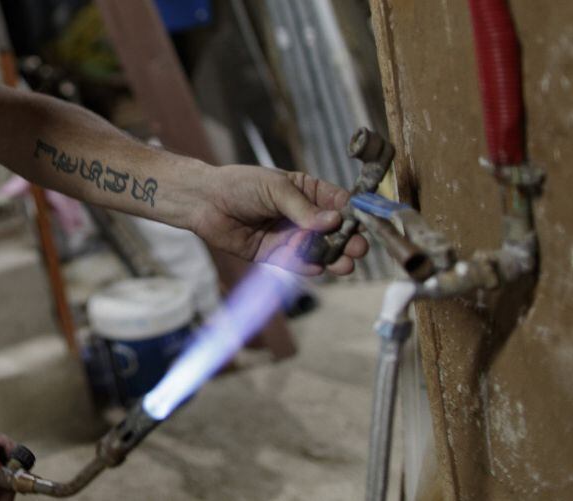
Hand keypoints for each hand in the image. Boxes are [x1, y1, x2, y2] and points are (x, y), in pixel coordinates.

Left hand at [192, 165, 368, 275]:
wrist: (204, 201)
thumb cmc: (240, 185)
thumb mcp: (275, 188)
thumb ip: (302, 208)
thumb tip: (334, 221)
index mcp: (308, 193)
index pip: (339, 204)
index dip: (354, 214)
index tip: (367, 224)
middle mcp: (302, 216)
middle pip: (333, 232)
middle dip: (347, 240)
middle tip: (358, 248)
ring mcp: (289, 236)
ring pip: (317, 250)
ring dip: (331, 257)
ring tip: (344, 263)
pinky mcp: (273, 255)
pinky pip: (294, 263)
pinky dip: (306, 266)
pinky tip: (316, 267)